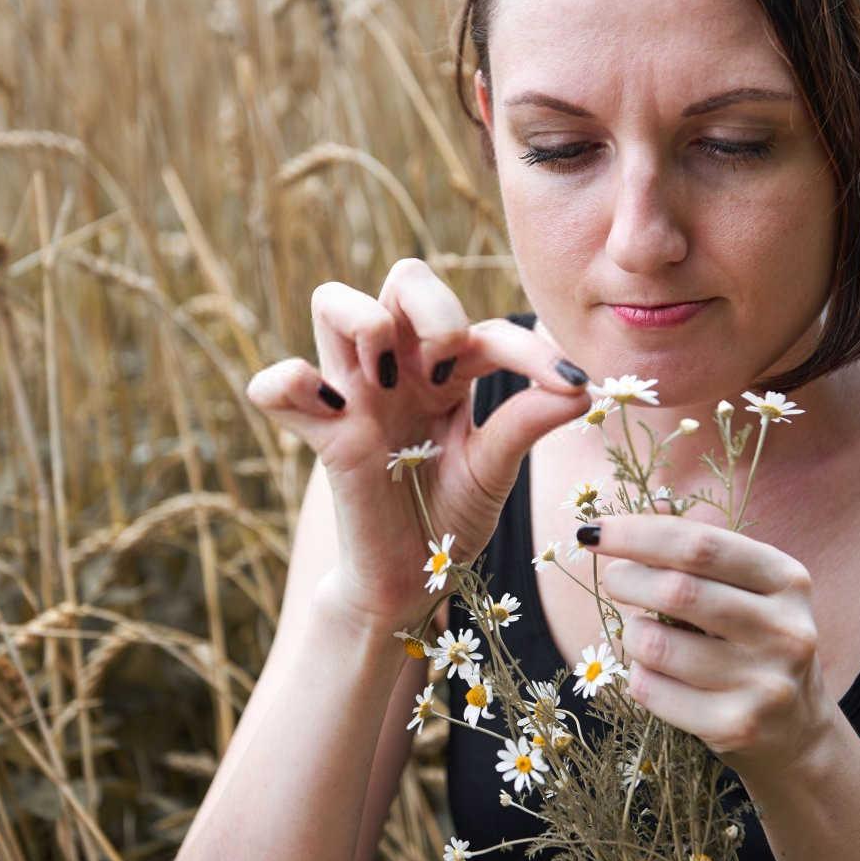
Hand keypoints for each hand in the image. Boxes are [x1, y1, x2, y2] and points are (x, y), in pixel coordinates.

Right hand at [246, 258, 592, 628]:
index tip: (572, 382)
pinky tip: (335, 411)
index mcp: (446, 373)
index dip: (528, 348)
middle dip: (434, 303)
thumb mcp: (494, 469)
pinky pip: (278, 385)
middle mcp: (399, 370)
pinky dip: (290, 382)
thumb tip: (581, 388)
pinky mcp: (322, 434)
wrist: (409, 583)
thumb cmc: (448, 517)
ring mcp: (355, 396)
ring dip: (364, 320)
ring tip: (389, 376)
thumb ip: (525, 423)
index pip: (484, 330)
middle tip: (451, 358)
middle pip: (402, 278)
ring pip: (332, 302)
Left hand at [589, 513, 836, 781]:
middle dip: (625, 580)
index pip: (700, 544)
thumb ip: (697, 552)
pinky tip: (656, 675)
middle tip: (614, 581)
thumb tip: (629, 516)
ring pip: (656, 644)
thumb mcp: (747, 590)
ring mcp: (765, 683)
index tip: (591, 531)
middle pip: (676, 590)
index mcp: (787, 580)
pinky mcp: (738, 726)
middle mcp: (784, 630)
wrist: (799, 732)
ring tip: (645, 634)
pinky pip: (651, 689)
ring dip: (632, 633)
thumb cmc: (753, 643)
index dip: (637, 534)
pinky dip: (638, 676)